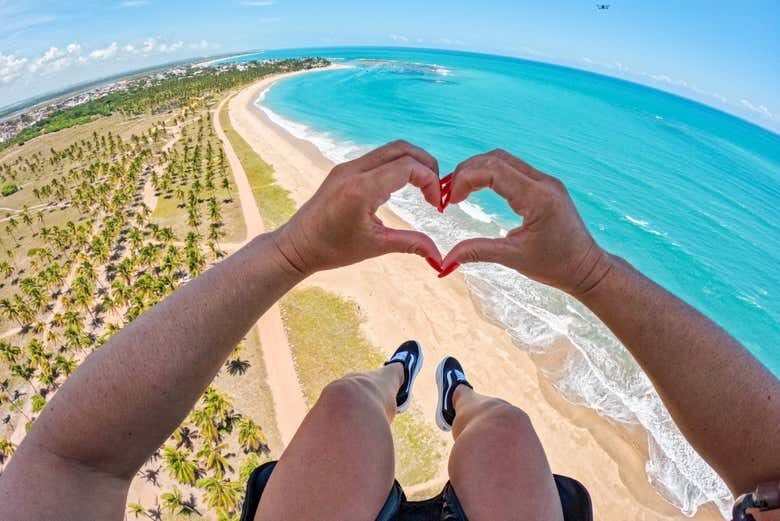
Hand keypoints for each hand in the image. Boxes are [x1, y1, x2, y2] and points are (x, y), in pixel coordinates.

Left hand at [274, 140, 443, 274]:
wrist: (297, 246)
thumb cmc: (331, 249)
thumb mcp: (375, 247)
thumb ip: (410, 244)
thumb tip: (439, 257)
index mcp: (361, 188)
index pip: (408, 167)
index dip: (430, 182)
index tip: (436, 205)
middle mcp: (353, 170)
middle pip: (402, 149)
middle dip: (426, 165)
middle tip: (436, 190)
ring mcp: (347, 167)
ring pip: (390, 150)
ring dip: (412, 164)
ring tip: (423, 189)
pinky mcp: (344, 170)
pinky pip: (377, 159)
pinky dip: (396, 167)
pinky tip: (402, 190)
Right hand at [440, 150, 611, 294]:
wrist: (587, 268)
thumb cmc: (556, 266)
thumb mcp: (513, 259)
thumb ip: (478, 252)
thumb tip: (446, 259)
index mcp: (537, 198)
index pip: (493, 170)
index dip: (465, 179)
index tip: (451, 201)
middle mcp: (543, 183)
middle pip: (496, 158)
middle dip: (467, 171)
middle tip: (450, 193)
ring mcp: (546, 182)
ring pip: (504, 160)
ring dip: (478, 170)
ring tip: (460, 191)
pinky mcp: (546, 186)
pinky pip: (514, 169)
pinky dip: (491, 175)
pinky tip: (479, 189)